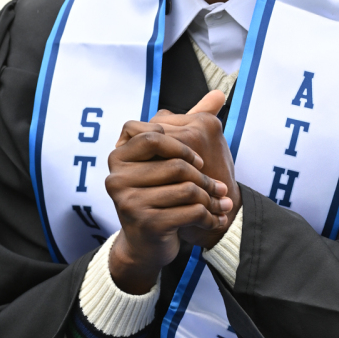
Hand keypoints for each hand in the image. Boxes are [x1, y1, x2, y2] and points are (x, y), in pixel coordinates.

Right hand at [106, 91, 233, 293]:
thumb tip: (219, 93)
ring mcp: (127, 200)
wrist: (148, 244)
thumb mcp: (170, 158)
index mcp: (119, 155)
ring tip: (221, 204)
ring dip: (211, 199)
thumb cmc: (161, 195)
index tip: (197, 160)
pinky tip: (214, 220)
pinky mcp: (144, 223)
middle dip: (203, 176)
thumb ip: (192, 122)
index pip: (153, 134)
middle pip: (176, 163)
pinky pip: (190, 211)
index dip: (181, 146)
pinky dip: (209, 216)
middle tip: (218, 186)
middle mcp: (116, 176)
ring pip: (187, 188)